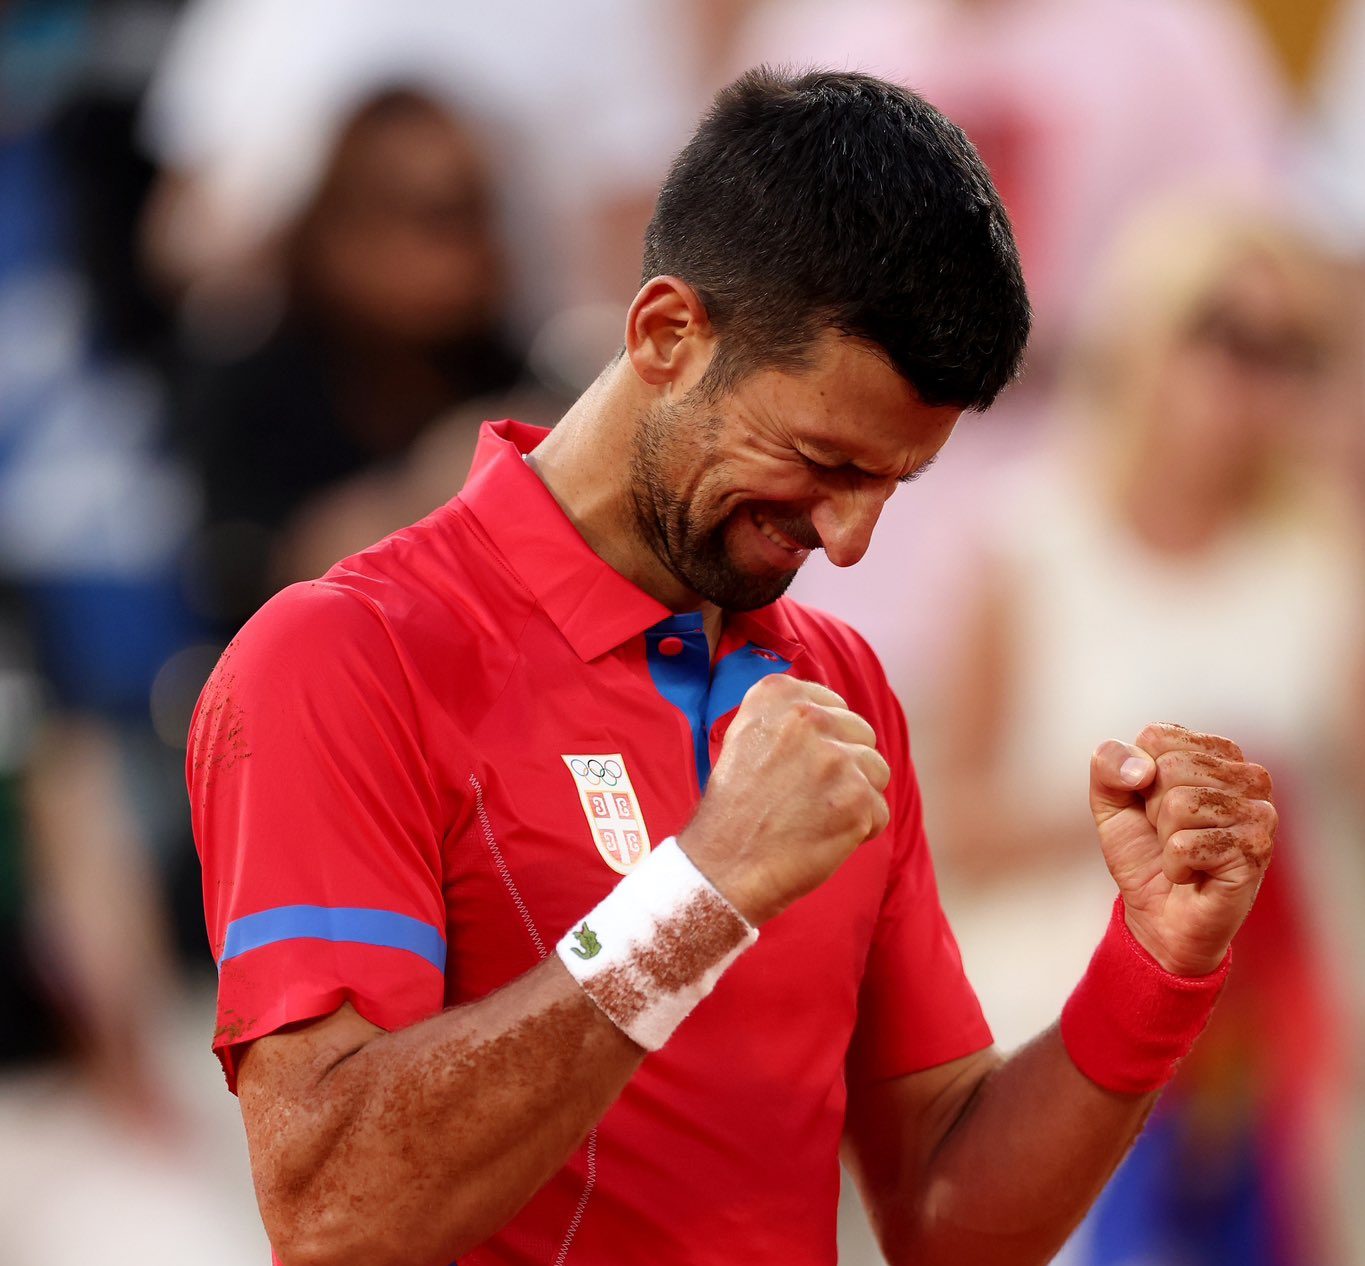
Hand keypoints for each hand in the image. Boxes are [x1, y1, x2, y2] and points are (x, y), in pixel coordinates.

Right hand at [679, 675, 889, 925]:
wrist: (723, 865)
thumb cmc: (735, 808)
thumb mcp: (745, 736)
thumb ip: (788, 717)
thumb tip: (835, 714)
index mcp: (777, 695)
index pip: (833, 705)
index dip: (823, 741)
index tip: (797, 766)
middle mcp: (808, 718)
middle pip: (861, 733)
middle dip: (845, 765)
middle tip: (805, 795)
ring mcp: (835, 757)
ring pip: (876, 770)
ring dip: (855, 797)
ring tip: (815, 816)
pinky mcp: (856, 798)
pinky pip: (879, 812)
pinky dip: (858, 832)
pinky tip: (822, 838)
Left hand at [1090, 722, 1276, 975]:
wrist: (1158, 915)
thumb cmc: (1143, 852)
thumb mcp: (1109, 799)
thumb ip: (1109, 763)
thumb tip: (1143, 768)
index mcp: (1216, 752)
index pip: (1157, 736)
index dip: (1137, 776)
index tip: (1150, 804)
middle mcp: (1248, 775)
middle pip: (1169, 768)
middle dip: (1152, 809)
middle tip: (1169, 835)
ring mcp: (1259, 812)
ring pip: (1178, 805)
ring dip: (1165, 838)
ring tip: (1183, 853)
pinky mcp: (1256, 849)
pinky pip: (1185, 844)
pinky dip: (1176, 865)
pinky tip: (1193, 874)